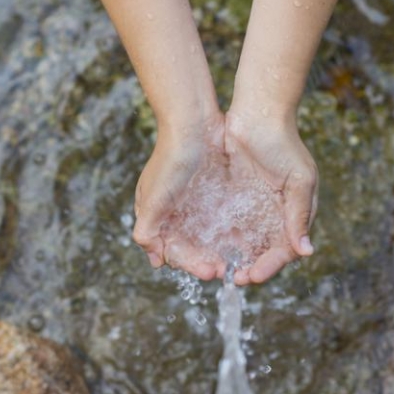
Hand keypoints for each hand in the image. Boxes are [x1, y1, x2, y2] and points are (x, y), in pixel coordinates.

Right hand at [132, 113, 226, 280]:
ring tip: (240, 261)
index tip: (211, 272)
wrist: (193, 121)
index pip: (173, 252)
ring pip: (208, 238)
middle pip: (192, 248)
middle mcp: (174, 213)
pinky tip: (245, 241)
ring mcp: (195, 203)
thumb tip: (154, 259)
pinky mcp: (213, 193)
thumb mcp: (153, 197)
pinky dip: (230, 234)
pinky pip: (222, 220)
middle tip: (229, 271)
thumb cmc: (170, 158)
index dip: (191, 264)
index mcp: (156, 216)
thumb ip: (148, 229)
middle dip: (208, 261)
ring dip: (221, 252)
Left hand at [224, 110, 317, 285]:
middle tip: (233, 278)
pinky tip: (210, 250)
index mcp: (295, 214)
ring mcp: (253, 208)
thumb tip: (306, 251)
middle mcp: (275, 216)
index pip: (285, 250)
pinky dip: (221, 241)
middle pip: (264, 253)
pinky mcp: (233, 200)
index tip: (252, 275)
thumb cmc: (283, 143)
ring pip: (245, 244)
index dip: (269, 266)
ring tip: (220, 270)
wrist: (258, 112)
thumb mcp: (298, 179)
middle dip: (250, 268)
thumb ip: (299, 215)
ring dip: (234, 259)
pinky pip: (227, 227)